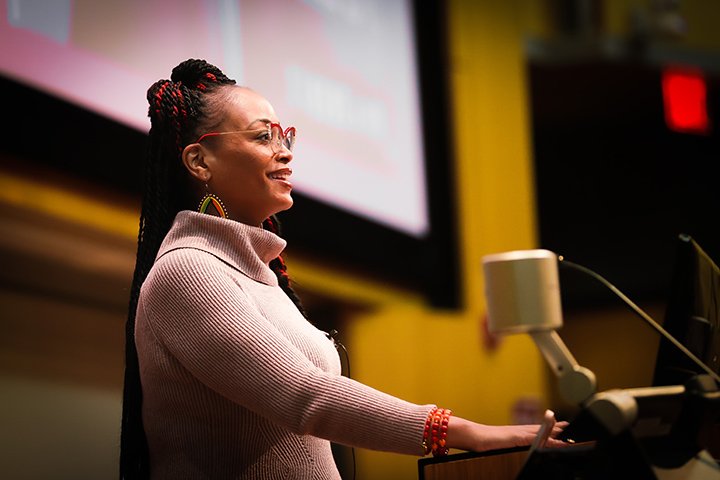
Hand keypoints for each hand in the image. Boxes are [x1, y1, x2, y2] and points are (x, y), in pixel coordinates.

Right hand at [446, 415, 568, 452]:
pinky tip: (553, 441)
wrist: (472, 435)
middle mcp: (518, 430)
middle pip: (539, 428)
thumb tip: (508, 446)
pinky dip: (544, 439)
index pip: (534, 429)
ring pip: (538, 431)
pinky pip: (534, 439)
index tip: (557, 426)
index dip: (546, 427)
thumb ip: (506, 443)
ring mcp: (518, 433)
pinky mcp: (516, 438)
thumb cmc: (482, 441)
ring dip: (552, 431)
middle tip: (567, 425)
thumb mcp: (498, 443)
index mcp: (514, 433)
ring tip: (564, 430)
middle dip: (553, 427)